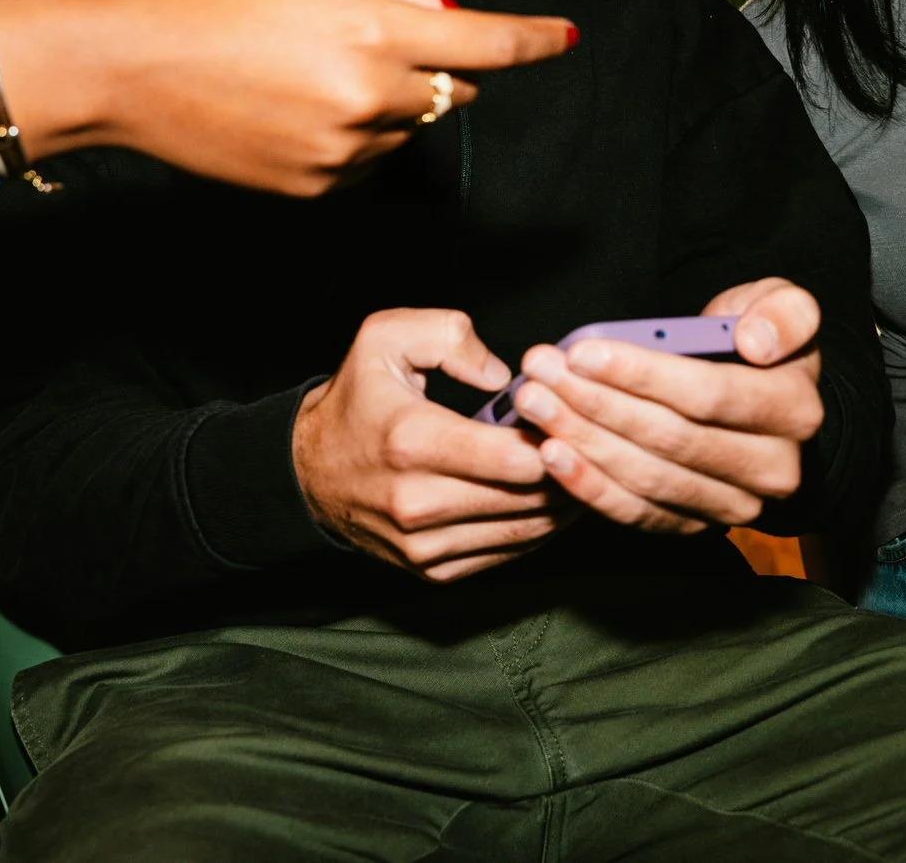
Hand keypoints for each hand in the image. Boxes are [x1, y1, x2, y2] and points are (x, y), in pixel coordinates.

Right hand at [0, 0, 575, 196]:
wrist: (130, 68)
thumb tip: (445, 11)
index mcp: (372, 32)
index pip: (486, 46)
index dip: (534, 40)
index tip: (565, 38)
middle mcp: (368, 100)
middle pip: (453, 91)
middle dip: (438, 65)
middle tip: (367, 33)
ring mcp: (342, 153)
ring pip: (410, 128)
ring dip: (392, 100)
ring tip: (311, 68)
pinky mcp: (316, 188)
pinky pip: (369, 161)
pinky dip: (357, 134)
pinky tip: (297, 106)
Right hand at [293, 308, 569, 581]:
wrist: (307, 471)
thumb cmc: (357, 400)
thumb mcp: (385, 337)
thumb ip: (449, 336)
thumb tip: (504, 378)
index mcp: (412, 441)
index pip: (513, 458)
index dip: (558, 440)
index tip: (575, 418)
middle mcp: (416, 502)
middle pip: (527, 498)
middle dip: (570, 471)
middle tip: (598, 444)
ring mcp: (423, 544)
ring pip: (524, 532)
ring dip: (563, 505)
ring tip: (589, 471)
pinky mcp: (430, 570)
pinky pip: (505, 555)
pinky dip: (537, 530)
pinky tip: (554, 502)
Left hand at [510, 278, 823, 532]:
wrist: (766, 406)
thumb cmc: (759, 345)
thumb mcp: (783, 307)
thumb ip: (783, 312)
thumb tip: (756, 340)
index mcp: (795, 410)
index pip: (709, 395)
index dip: (642, 375)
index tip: (583, 352)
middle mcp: (773, 469)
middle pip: (670, 439)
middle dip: (596, 404)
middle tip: (540, 374)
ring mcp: (734, 507)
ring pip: (648, 477)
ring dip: (581, 440)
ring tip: (533, 405)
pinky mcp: (696, 525)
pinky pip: (638, 513)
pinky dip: (589, 487)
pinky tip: (550, 456)